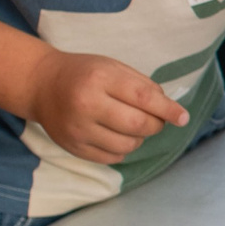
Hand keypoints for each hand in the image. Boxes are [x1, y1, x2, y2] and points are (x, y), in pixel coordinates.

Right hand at [25, 50, 186, 164]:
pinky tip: (116, 135)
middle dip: (155, 125)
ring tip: (132, 126)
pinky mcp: (73, 147)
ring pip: (127, 146)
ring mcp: (78, 129)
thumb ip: (142, 85)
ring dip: (139, 139)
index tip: (183, 117)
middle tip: (155, 120)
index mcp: (100, 78)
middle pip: (137, 125)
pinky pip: (111, 158)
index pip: (143, 97)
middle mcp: (87, 105)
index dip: (168, 110)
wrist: (41, 84)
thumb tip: (170, 110)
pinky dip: (122, 150)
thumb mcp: (113, 67)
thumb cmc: (84, 73)